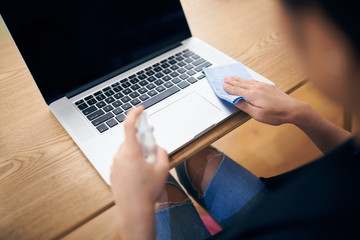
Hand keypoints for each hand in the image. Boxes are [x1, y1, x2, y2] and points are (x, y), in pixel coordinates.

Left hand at [110, 106, 168, 239]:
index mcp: (131, 153)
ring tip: (146, 169)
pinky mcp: (113, 174)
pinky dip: (131, 162)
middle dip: (141, 142)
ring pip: (126, 151)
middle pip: (130, 140)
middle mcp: (120, 157)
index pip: (129, 126)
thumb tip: (158, 148)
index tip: (140, 109)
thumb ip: (162, 153)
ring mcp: (115, 166)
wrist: (134, 211)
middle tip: (151, 152)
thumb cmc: (147, 192)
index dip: (134, 114)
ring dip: (136, 154)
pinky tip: (139, 176)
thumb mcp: (163, 170)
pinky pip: (123, 161)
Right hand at [223, 76, 305, 124]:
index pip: (237, 90)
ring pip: (247, 81)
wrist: (293, 109)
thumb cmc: (276, 114)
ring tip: (232, 77)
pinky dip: (247, 80)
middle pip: (241, 84)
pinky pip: (254, 81)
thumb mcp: (257, 114)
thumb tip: (235, 101)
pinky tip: (247, 80)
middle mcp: (257, 88)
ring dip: (238, 79)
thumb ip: (245, 107)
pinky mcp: (269, 86)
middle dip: (231, 81)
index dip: (228, 88)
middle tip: (224, 78)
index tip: (222, 85)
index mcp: (253, 95)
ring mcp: (264, 86)